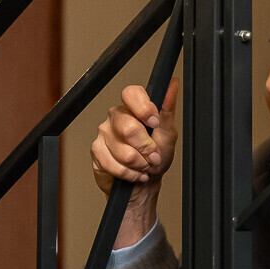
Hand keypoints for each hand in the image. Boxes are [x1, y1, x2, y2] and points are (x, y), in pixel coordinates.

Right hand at [90, 79, 180, 247]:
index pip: (131, 94)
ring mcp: (104, 134)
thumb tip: (173, 84)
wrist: (145, 183)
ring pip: (123, 151)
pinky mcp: (97, 152)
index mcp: (132, 107)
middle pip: (129, 128)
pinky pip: (114, 165)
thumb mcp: (168, 133)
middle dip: (146, 148)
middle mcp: (116, 117)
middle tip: (154, 157)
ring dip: (140, 164)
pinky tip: (134, 173)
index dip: (144, 109)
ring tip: (144, 166)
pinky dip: (129, 174)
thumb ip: (168, 109)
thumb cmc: (156, 157)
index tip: (155, 123)